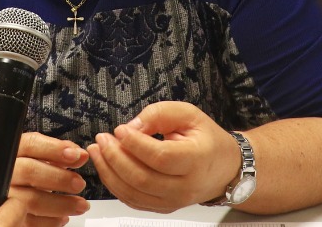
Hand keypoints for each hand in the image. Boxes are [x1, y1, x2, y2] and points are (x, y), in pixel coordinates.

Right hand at [7, 131, 90, 226]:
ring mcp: (4, 195)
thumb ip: (54, 155)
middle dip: (59, 177)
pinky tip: (62, 218)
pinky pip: (29, 221)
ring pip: (30, 199)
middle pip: (29, 171)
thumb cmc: (24, 178)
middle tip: (79, 183)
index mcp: (12, 153)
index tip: (75, 155)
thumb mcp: (35, 160)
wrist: (7, 197)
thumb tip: (79, 155)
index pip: (30, 144)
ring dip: (60, 204)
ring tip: (79, 205)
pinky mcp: (7, 217)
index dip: (54, 149)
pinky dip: (50, 221)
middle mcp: (5, 173)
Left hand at [87, 101, 241, 211]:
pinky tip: (106, 166)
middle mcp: (185, 186)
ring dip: (109, 172)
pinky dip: (114, 184)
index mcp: (196, 160)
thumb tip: (132, 127)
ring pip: (133, 193)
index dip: (135, 144)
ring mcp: (174, 202)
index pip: (160, 157)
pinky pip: (133, 201)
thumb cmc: (206, 139)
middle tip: (102, 138)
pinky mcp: (163, 207)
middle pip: (142, 178)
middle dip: (115, 157)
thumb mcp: (188, 114)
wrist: (224, 168)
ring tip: (98, 150)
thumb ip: (160, 114)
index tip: (120, 129)